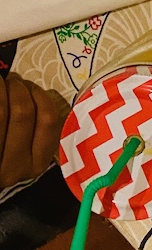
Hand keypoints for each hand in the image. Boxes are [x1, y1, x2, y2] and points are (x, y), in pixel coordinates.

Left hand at [0, 74, 67, 189]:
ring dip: (1, 89)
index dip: (40, 96)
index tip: (31, 87)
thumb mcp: (25, 156)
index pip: (48, 121)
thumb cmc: (5, 165)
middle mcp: (15, 168)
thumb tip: (32, 94)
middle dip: (19, 89)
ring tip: (0, 84)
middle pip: (23, 112)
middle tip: (12, 81)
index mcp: (35, 164)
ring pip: (1, 112)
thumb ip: (34, 129)